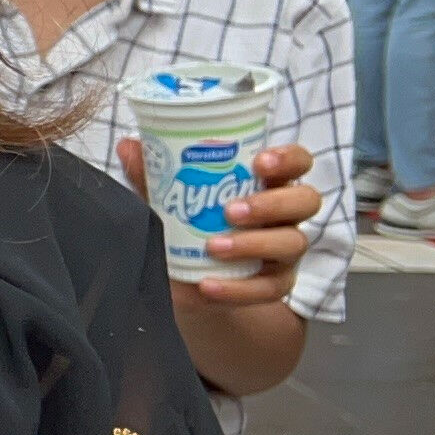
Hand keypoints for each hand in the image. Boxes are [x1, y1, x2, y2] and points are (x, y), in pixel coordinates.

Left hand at [118, 139, 317, 305]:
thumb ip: (154, 175)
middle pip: (305, 200)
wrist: (189, 281)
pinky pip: (269, 288)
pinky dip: (238, 288)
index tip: (259, 162)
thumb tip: (129, 146)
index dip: (288, 159)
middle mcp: (284, 214)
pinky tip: (209, 285)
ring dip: (254, 244)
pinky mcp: (276, 284)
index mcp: (266, 183)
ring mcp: (284, 249)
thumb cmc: (190, 226)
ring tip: (214, 246)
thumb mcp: (170, 200)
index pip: (297, 162)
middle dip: (272, 204)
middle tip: (231, 210)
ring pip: (292, 243)